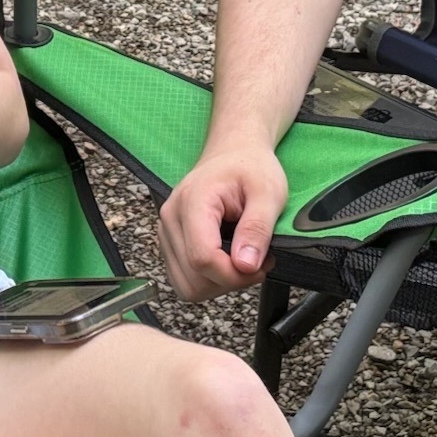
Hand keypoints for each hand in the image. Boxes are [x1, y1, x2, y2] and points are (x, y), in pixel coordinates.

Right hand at [157, 144, 285, 300]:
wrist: (234, 151)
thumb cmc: (250, 166)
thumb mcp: (268, 192)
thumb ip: (257, 229)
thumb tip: (245, 265)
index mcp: (193, 201)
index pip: (202, 258)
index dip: (233, 275)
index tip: (259, 266)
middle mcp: (172, 217)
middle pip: (193, 277)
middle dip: (230, 281)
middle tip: (257, 261)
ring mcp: (167, 231)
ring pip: (186, 285)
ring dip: (219, 283)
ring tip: (243, 260)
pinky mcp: (171, 241)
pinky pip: (184, 278)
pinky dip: (209, 279)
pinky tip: (227, 259)